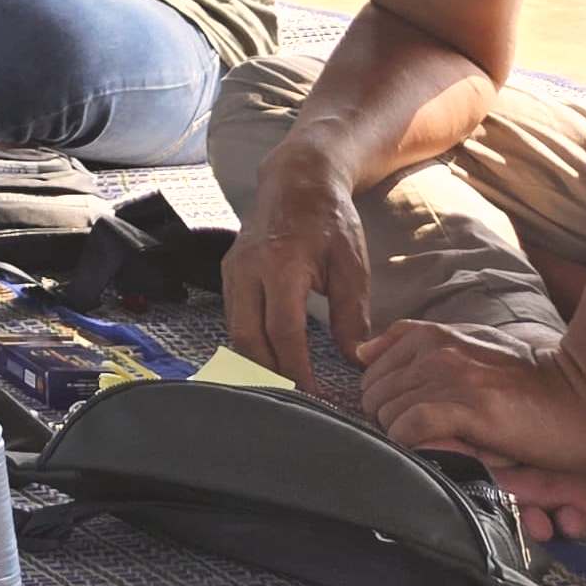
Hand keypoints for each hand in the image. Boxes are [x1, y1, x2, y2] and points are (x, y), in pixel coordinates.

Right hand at [221, 147, 376, 385]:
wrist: (296, 179)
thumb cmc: (330, 220)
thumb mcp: (352, 265)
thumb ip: (352, 315)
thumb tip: (355, 359)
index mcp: (281, 266)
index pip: (283, 332)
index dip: (298, 370)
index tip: (316, 398)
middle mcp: (247, 270)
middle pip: (248, 339)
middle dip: (270, 376)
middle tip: (295, 405)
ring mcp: (232, 272)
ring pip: (235, 333)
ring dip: (257, 364)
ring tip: (284, 390)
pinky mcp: (229, 274)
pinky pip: (234, 319)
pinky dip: (250, 345)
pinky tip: (270, 361)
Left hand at [357, 321, 585, 483]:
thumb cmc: (531, 381)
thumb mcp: (471, 348)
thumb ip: (417, 345)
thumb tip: (362, 352)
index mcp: (433, 335)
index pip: (371, 366)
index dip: (384, 397)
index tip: (410, 415)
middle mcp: (435, 350)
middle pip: (372, 393)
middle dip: (389, 419)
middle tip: (426, 437)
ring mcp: (449, 377)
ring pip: (386, 412)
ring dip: (404, 436)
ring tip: (440, 444)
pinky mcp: (466, 407)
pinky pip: (407, 429)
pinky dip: (413, 446)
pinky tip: (441, 449)